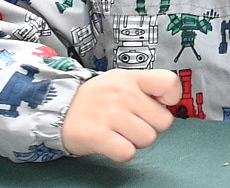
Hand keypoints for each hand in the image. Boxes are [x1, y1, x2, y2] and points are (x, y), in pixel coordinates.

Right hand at [60, 68, 180, 162]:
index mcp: (132, 78)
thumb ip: (147, 87)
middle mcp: (123, 93)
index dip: (172, 98)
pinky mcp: (97, 135)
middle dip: (151, 126)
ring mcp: (110, 114)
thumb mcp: (121, 81)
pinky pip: (127, 152)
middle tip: (133, 124)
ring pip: (148, 139)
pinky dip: (123, 152)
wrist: (58, 108)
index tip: (160, 104)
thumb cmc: (96, 98)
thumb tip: (172, 100)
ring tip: (120, 132)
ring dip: (136, 141)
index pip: (170, 83)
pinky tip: (113, 143)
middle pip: (163, 121)